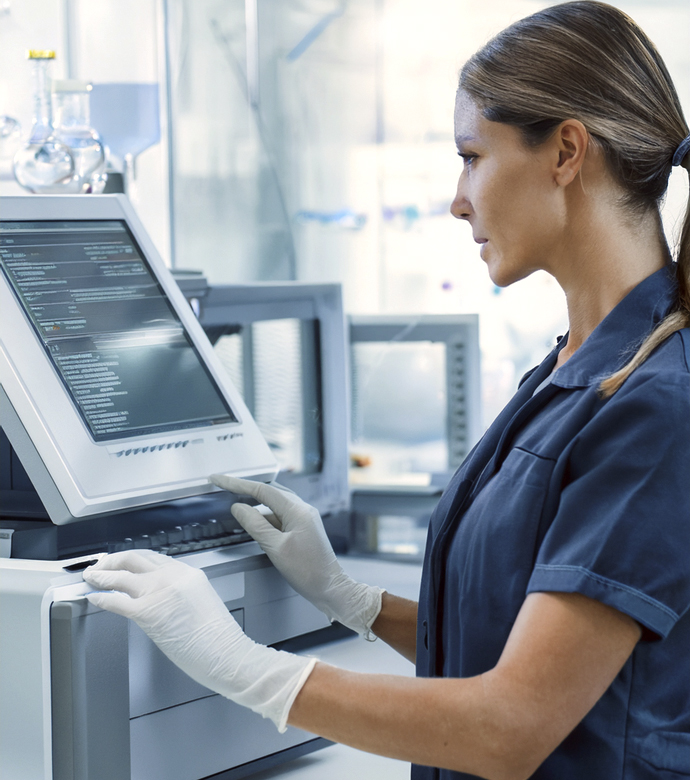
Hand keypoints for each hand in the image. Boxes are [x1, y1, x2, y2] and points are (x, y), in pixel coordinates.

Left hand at [83, 550, 315, 730]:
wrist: (226, 653)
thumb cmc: (218, 638)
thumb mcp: (202, 601)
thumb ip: (180, 593)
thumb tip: (160, 599)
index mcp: (188, 572)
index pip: (153, 557)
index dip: (133, 559)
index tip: (122, 562)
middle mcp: (172, 576)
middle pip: (134, 558)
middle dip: (113, 561)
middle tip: (101, 567)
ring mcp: (159, 591)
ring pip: (121, 575)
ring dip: (102, 575)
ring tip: (92, 579)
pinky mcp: (147, 612)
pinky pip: (116, 600)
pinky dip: (102, 597)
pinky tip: (94, 598)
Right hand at [209, 475, 383, 637]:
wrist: (330, 587)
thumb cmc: (308, 571)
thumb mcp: (276, 548)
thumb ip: (255, 525)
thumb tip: (238, 508)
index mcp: (297, 510)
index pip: (262, 490)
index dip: (237, 484)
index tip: (219, 479)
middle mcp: (302, 509)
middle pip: (268, 492)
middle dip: (244, 489)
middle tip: (223, 486)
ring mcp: (303, 519)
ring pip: (274, 505)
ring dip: (254, 503)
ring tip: (234, 503)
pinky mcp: (302, 529)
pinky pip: (279, 517)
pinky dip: (263, 517)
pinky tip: (253, 523)